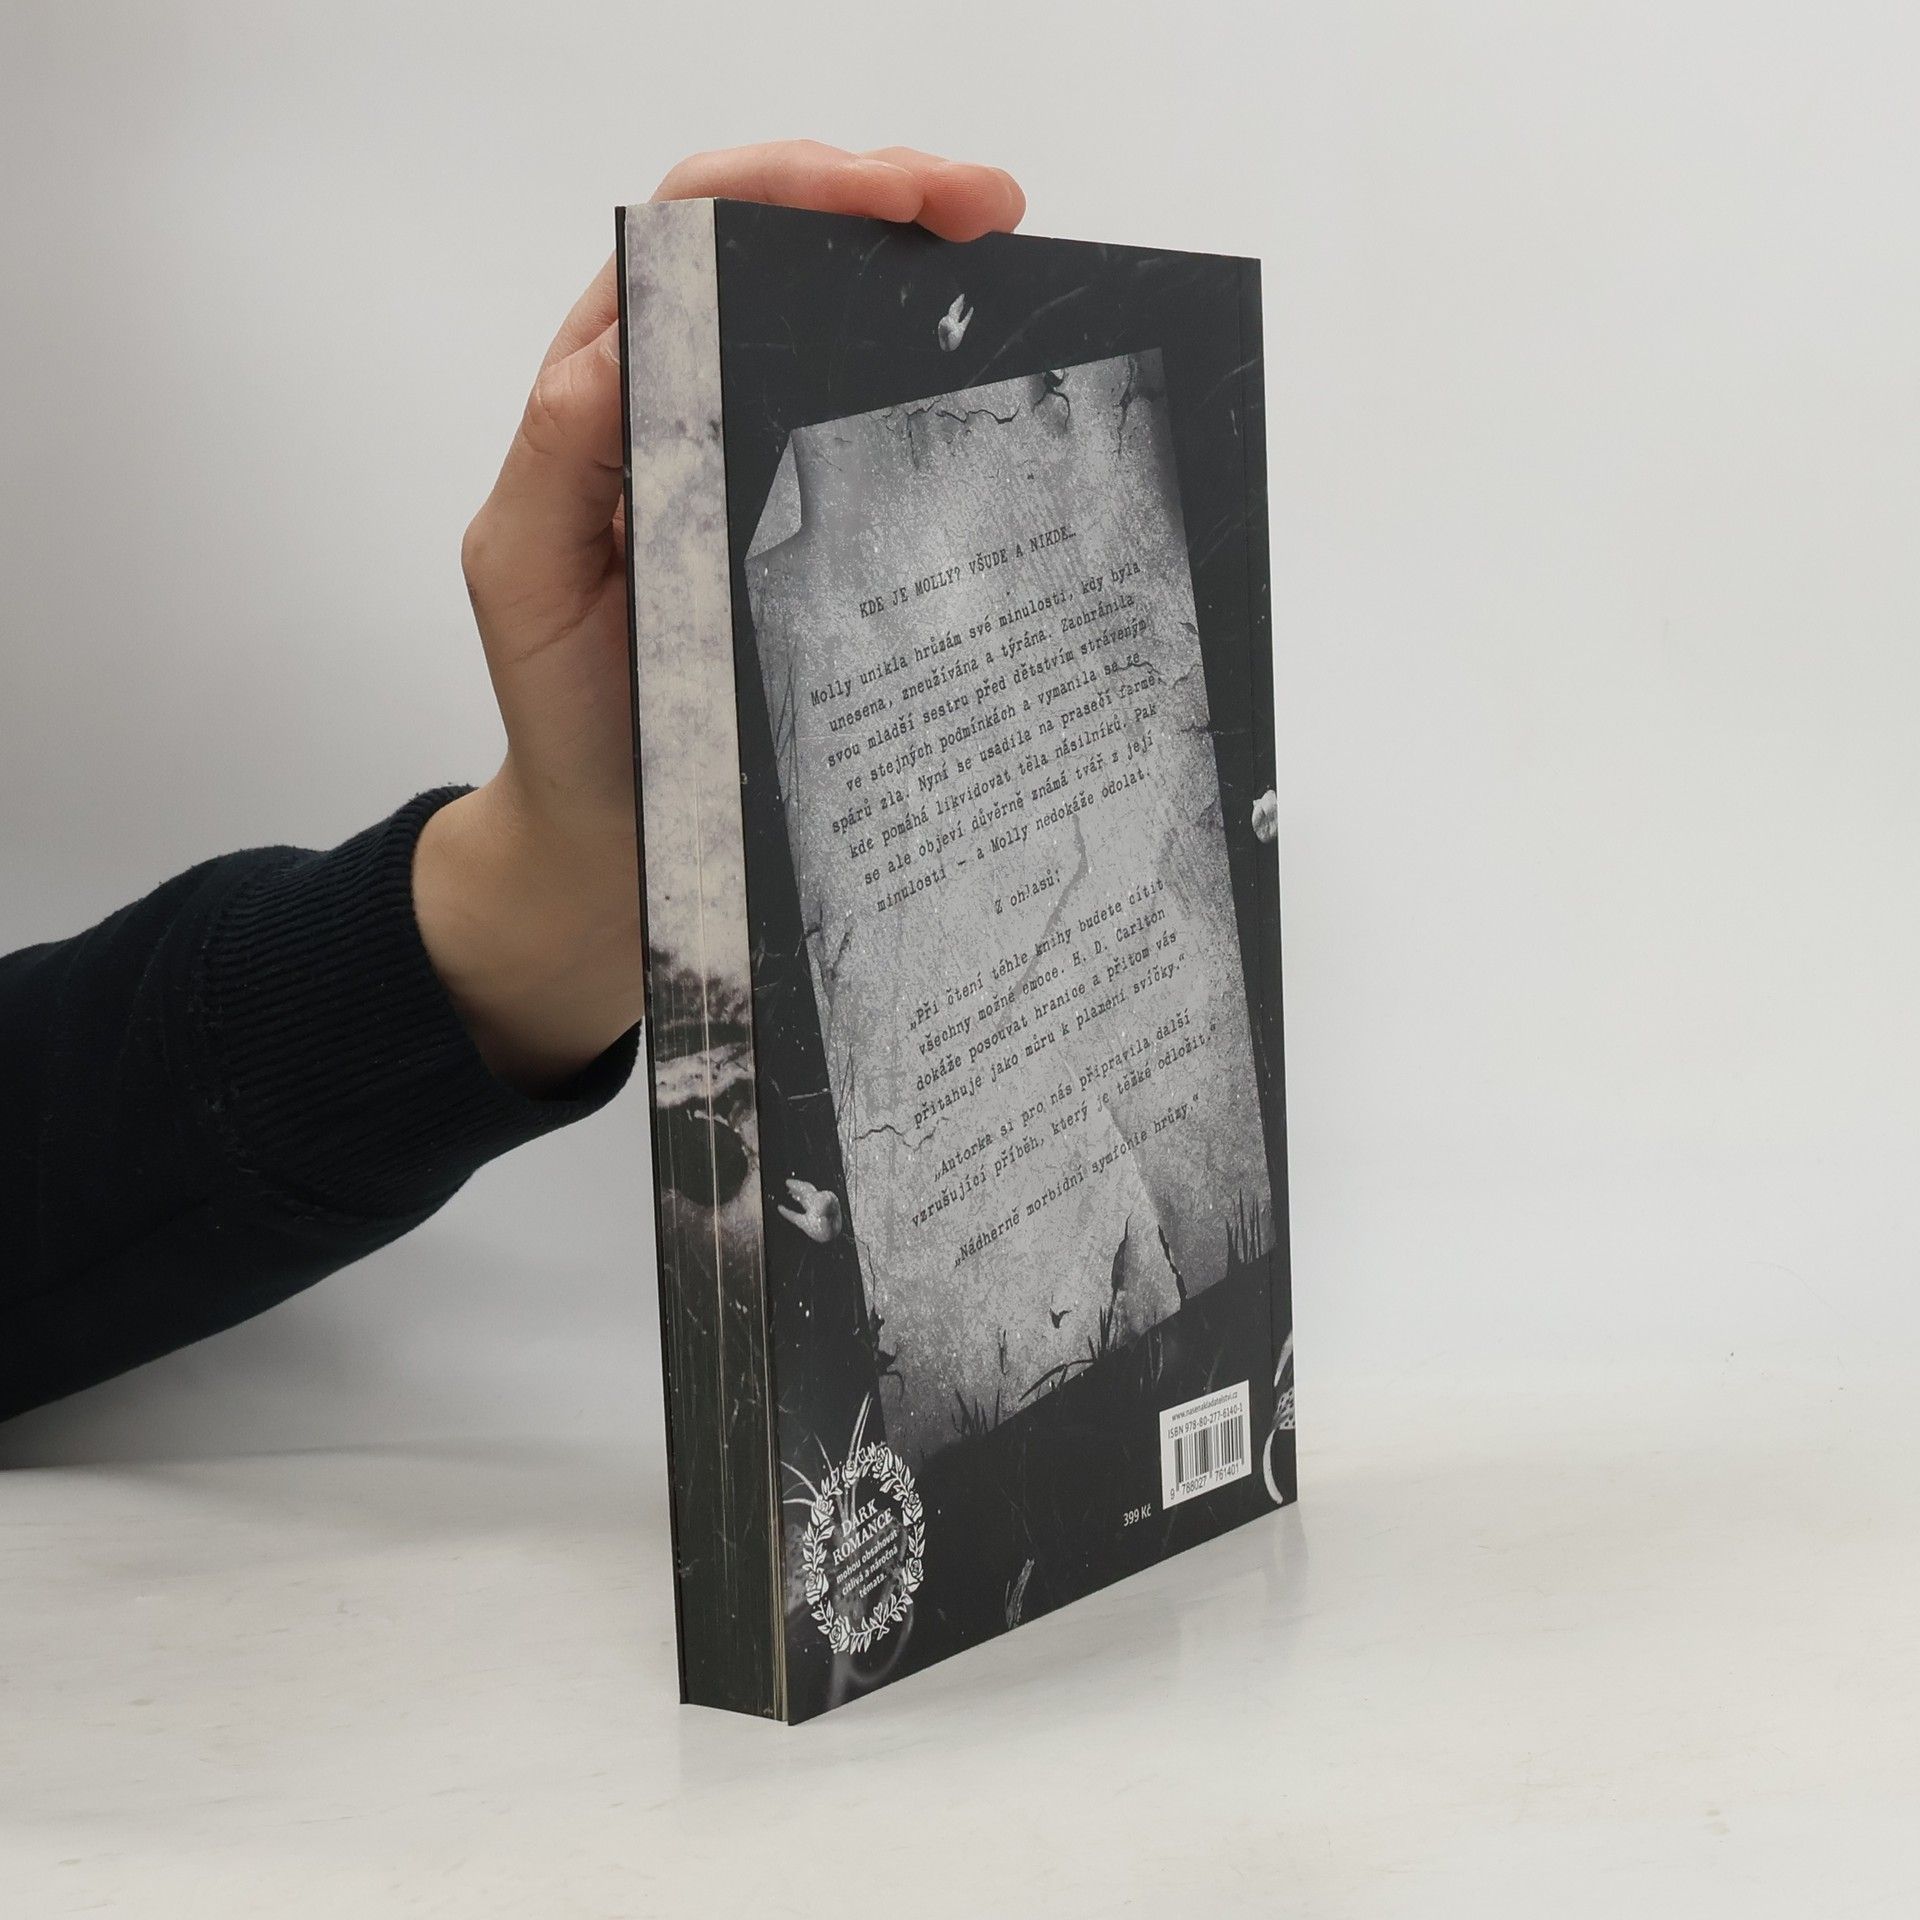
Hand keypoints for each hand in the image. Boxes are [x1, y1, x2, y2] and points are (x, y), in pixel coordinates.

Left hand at [414, 142, 1026, 1090]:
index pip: (694, 238)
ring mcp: (755, 466)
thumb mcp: (531, 581)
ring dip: (919, 275)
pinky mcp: (811, 532)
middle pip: (778, 249)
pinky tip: (995, 382)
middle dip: (883, 199)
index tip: (894, 196)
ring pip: (833, 326)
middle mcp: (685, 406)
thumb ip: (560, 462)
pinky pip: (870, 436)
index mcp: (611, 394)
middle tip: (989, 209)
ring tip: (1009, 262)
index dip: (790, 189)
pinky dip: (933, 388)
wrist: (612, 843)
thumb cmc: (569, 718)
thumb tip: (625, 341)